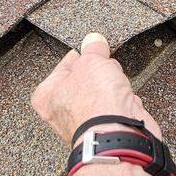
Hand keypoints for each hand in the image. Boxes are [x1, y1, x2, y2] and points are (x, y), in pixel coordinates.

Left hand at [32, 32, 161, 145]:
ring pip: (104, 93)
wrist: (120, 134)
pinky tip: (127, 104)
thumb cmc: (96, 104)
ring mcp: (86, 123)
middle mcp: (63, 112)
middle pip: (86, 79)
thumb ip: (93, 48)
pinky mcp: (108, 130)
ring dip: (116, 88)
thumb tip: (95, 41)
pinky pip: (118, 108)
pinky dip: (126, 104)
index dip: (83, 56)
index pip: (65, 64)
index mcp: (47, 95)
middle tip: (107, 71)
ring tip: (118, 89)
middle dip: (101, 73)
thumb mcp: (92, 60)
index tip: (93, 51)